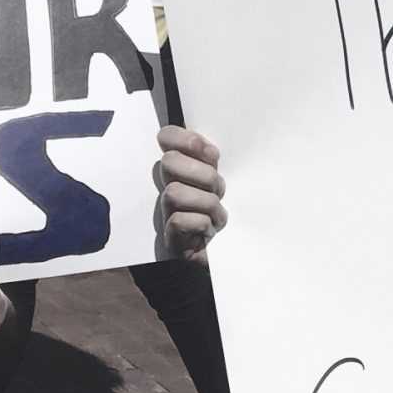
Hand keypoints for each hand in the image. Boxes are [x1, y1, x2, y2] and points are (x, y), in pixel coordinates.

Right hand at [156, 124, 226, 259]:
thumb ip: (214, 162)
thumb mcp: (223, 182)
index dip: (187, 140)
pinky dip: (202, 224)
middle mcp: (168, 185)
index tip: (212, 155)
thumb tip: (211, 150)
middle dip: (203, 175)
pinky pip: (179, 220)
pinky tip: (210, 230)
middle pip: (170, 162)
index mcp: (182, 167)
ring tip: (217, 215)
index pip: (168, 137)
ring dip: (206, 203)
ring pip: (174, 193)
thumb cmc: (223, 214)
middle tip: (218, 190)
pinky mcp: (170, 237)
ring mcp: (166, 211)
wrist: (226, 255)